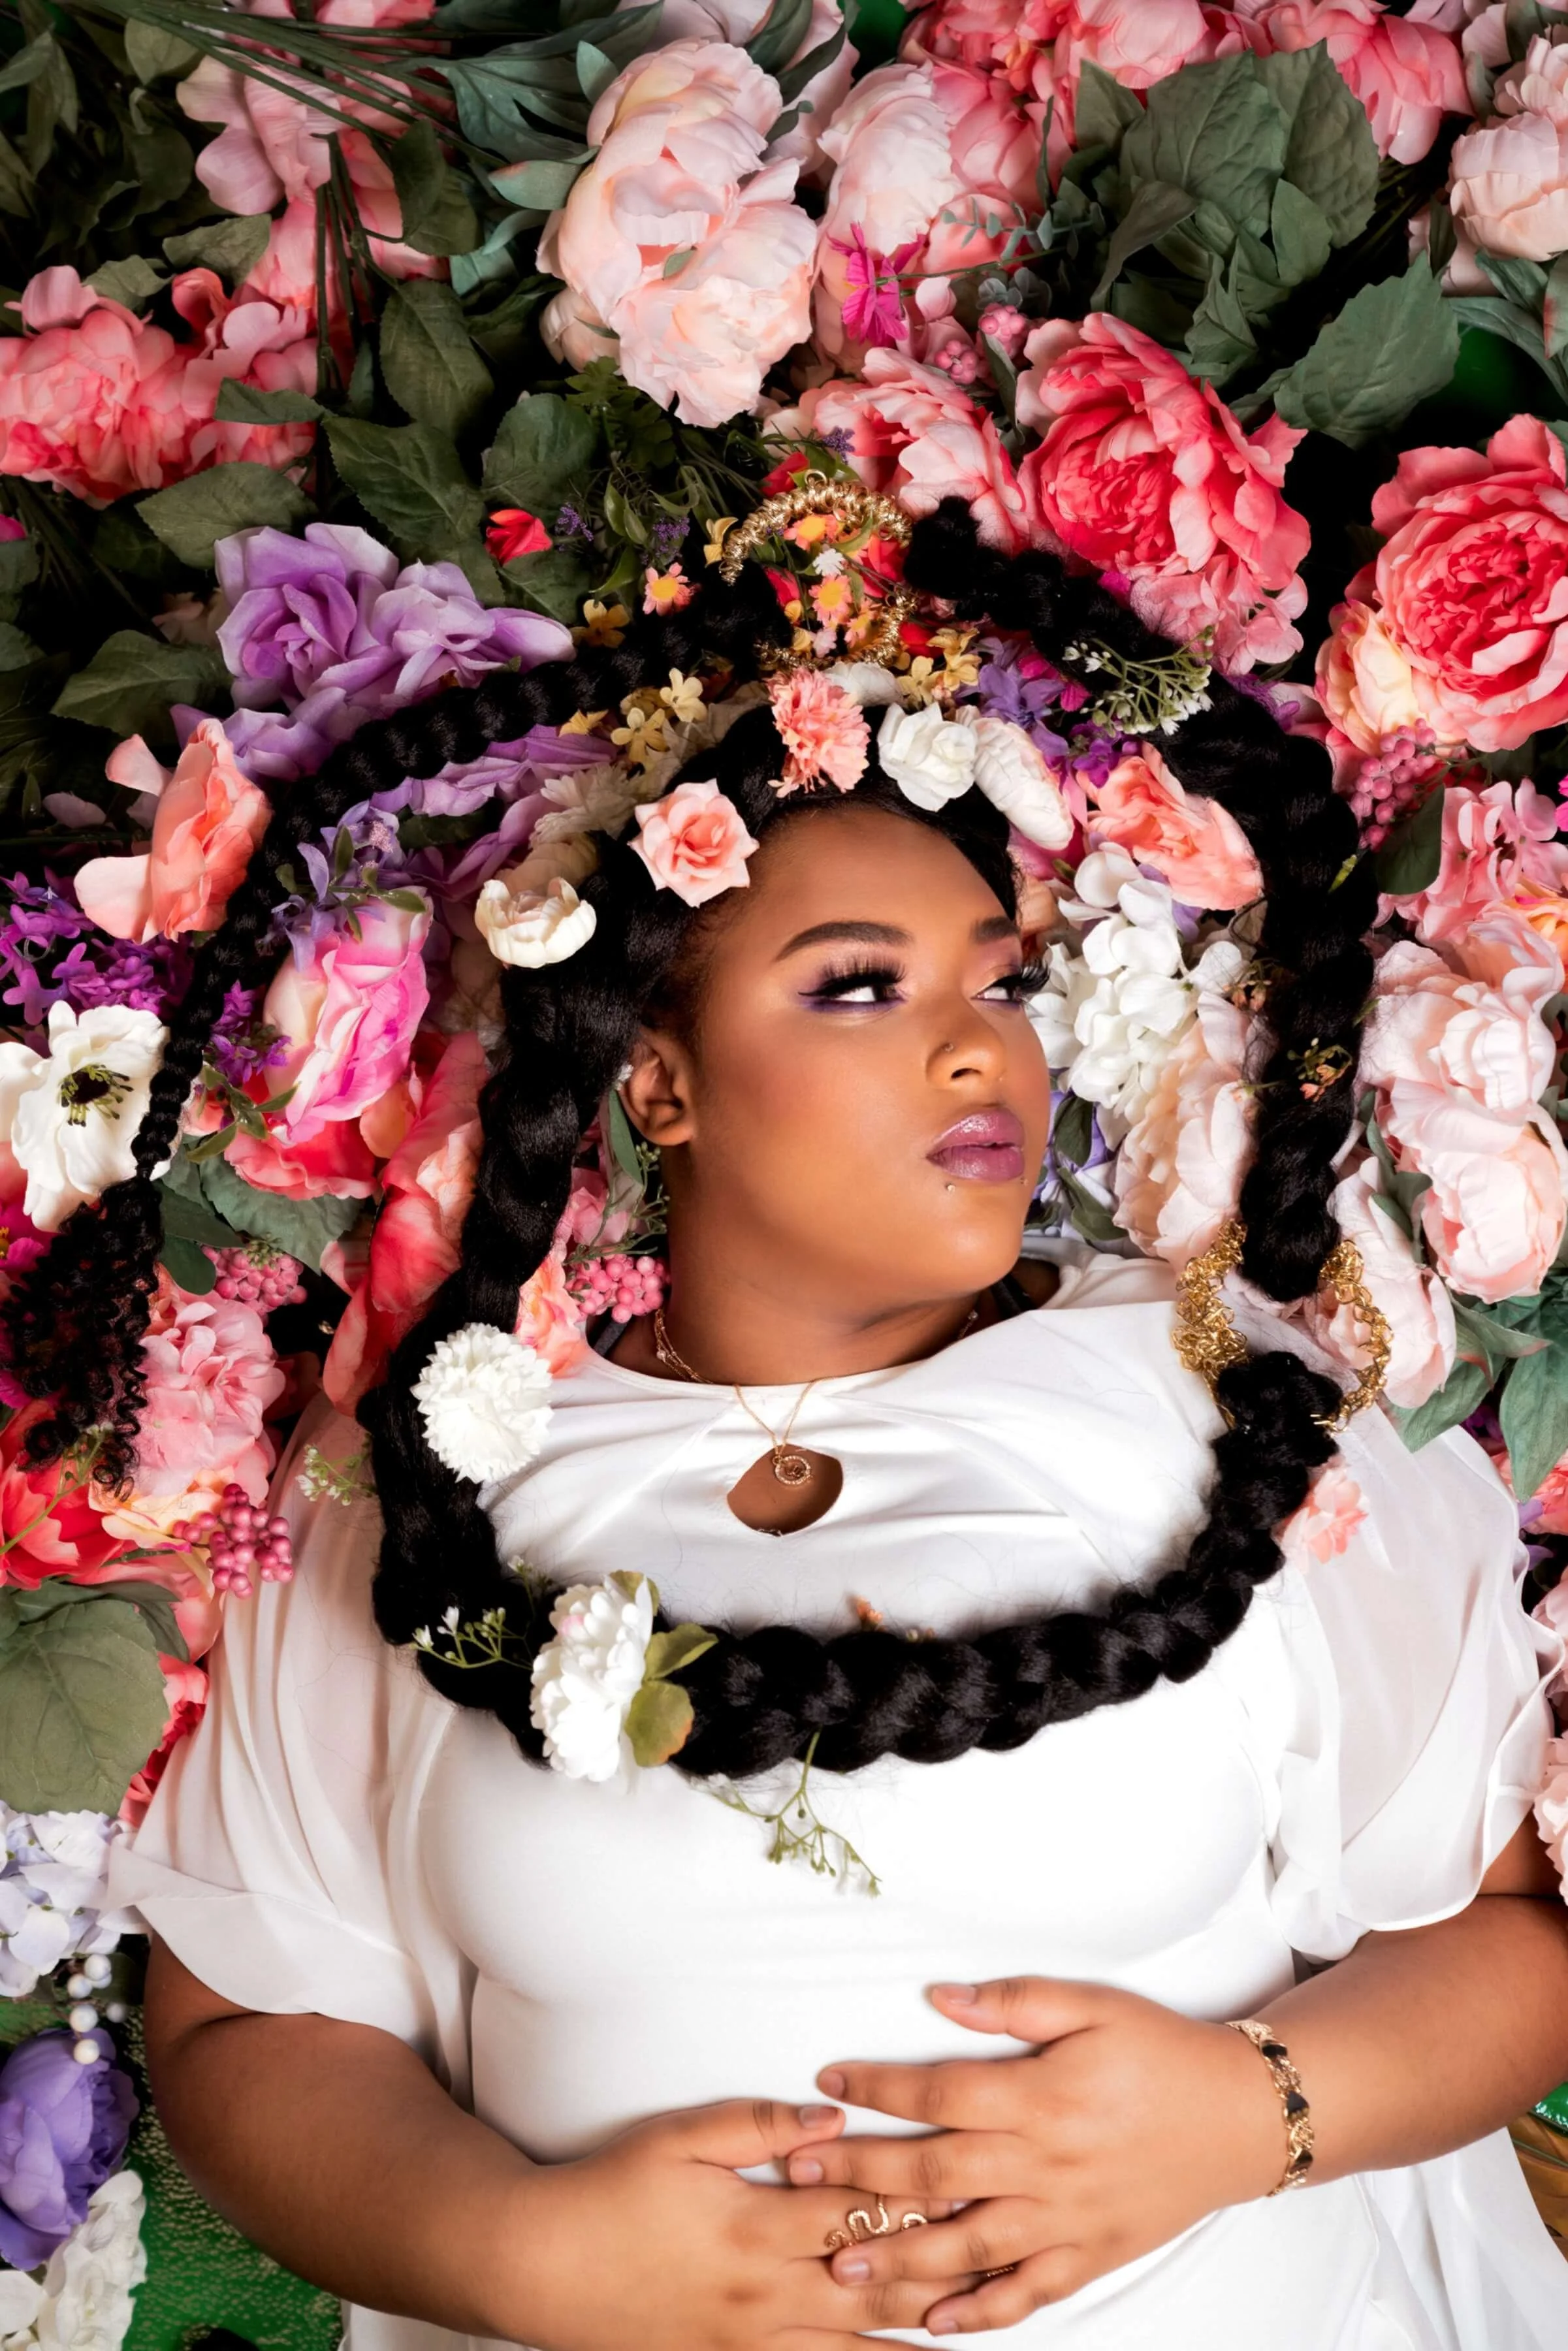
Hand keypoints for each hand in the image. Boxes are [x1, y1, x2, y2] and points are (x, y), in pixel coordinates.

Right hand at [509, 2095, 979, 2348]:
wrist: (544, 2267)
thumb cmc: (611, 2191)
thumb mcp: (678, 2137)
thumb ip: (756, 2124)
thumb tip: (830, 2113)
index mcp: (755, 2225)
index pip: (854, 2211)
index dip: (915, 2201)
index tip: (973, 2187)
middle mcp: (764, 2294)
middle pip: (873, 2286)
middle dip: (940, 2275)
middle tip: (1006, 2260)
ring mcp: (751, 2342)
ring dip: (917, 2340)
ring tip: (980, 2332)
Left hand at [784, 1978, 1286, 2334]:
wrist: (1240, 2117)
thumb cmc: (1162, 2053)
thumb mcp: (1091, 2005)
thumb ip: (1012, 2002)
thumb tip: (938, 1997)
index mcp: (1040, 2097)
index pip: (938, 2095)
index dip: (877, 2089)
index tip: (828, 2082)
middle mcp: (1045, 2166)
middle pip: (934, 2177)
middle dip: (859, 2176)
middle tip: (799, 2175)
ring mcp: (1065, 2220)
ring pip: (967, 2248)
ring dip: (898, 2258)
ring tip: (839, 2263)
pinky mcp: (1088, 2256)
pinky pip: (1025, 2295)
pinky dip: (979, 2314)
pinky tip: (935, 2324)